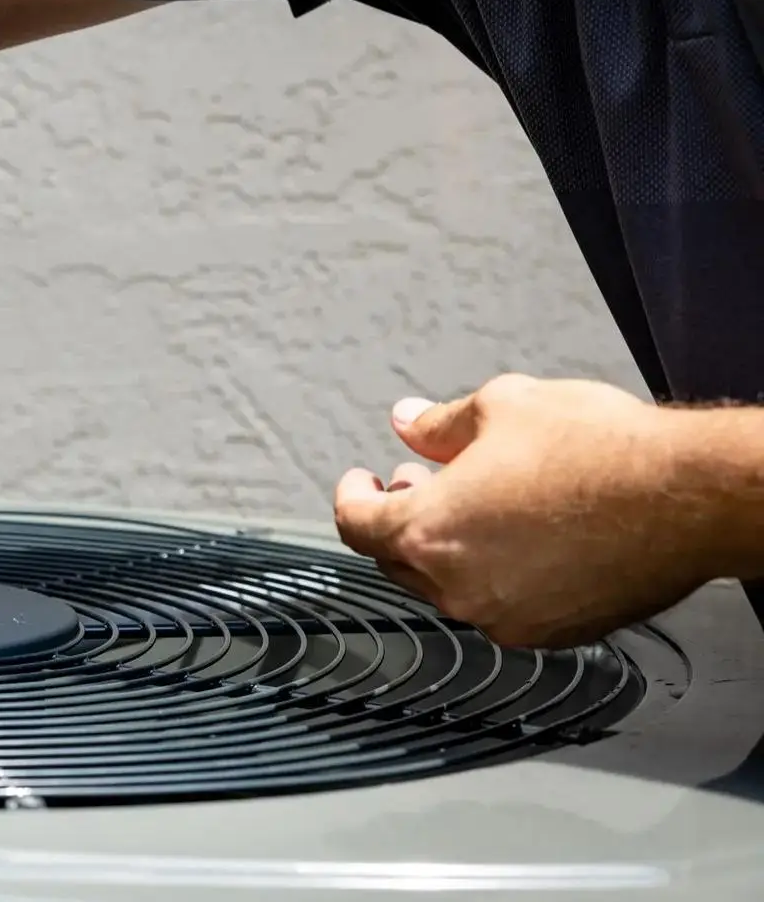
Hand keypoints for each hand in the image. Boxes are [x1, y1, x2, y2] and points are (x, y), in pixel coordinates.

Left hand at [332, 373, 716, 648]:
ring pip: (450, 586)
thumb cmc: (600, 453)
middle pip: (397, 560)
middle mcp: (458, 587)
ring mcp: (506, 618)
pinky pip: (502, 606)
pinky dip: (496, 574)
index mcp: (429, 532)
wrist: (687, 499)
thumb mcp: (502, 407)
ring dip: (448, 547)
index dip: (352, 496)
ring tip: (476, 505)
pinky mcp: (553, 634)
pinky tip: (522, 538)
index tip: (361, 482)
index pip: (355, 524)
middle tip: (415, 484)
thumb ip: (440, 423)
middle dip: (400, 519)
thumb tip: (409, 422)